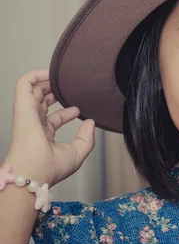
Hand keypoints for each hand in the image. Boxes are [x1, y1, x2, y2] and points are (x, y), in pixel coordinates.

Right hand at [5, 69, 94, 187]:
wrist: (36, 171)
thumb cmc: (51, 167)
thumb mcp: (77, 153)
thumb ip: (86, 138)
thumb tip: (90, 123)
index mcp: (44, 136)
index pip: (54, 119)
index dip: (67, 111)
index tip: (79, 108)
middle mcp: (34, 124)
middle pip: (42, 101)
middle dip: (54, 91)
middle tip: (69, 85)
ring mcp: (28, 114)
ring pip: (33, 90)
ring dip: (45, 80)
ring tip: (61, 75)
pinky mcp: (23, 106)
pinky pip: (24, 84)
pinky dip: (35, 75)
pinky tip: (50, 72)